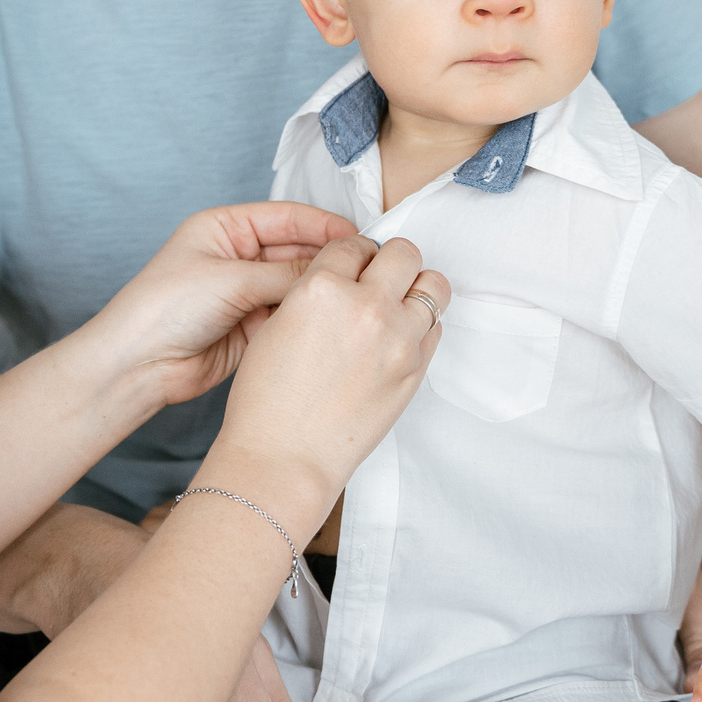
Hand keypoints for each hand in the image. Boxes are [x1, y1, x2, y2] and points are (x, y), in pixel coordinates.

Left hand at [88, 203, 361, 413]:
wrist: (137, 365)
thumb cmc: (163, 308)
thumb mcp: (230, 279)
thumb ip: (285, 274)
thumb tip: (333, 269)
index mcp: (225, 228)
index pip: (286, 218)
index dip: (324, 226)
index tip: (359, 237)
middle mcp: (237, 257)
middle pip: (296, 252)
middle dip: (327, 261)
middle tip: (366, 270)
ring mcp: (245, 293)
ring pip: (296, 287)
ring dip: (320, 293)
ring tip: (355, 298)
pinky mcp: (251, 327)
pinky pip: (289, 316)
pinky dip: (307, 319)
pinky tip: (331, 322)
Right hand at [209, 235, 447, 501]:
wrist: (285, 458)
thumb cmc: (267, 400)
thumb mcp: (275, 326)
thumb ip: (314, 293)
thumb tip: (343, 279)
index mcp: (321, 288)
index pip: (353, 244)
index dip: (351, 255)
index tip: (351, 266)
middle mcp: (365, 306)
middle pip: (403, 253)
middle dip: (389, 262)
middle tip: (378, 280)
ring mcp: (398, 338)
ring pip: (433, 286)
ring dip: (415, 289)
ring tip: (397, 307)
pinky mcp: (416, 368)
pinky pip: (435, 327)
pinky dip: (420, 326)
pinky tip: (397, 339)